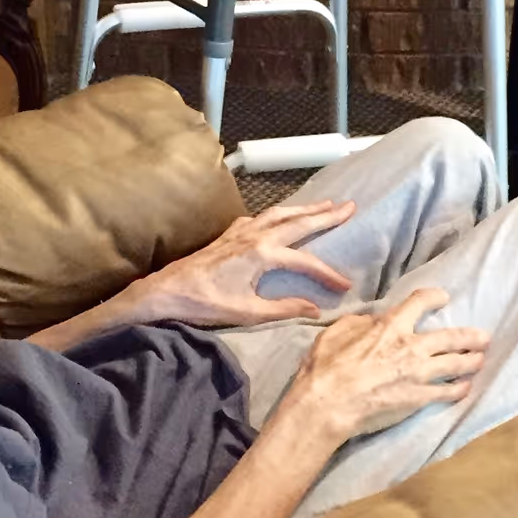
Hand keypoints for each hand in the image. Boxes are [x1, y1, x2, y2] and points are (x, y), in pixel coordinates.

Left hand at [119, 200, 356, 329]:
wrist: (167, 291)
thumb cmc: (205, 304)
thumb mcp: (247, 313)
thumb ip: (283, 308)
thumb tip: (315, 309)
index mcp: (262, 255)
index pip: (306, 262)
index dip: (328, 273)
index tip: (345, 284)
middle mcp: (255, 236)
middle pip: (298, 221)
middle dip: (326, 215)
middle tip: (350, 206)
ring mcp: (241, 231)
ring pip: (279, 213)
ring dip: (304, 208)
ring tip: (324, 204)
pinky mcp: (228, 233)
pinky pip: (260, 216)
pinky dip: (277, 214)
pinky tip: (279, 217)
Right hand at [280, 289, 490, 442]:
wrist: (328, 405)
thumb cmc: (326, 367)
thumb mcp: (338, 332)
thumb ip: (361, 323)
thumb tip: (373, 321)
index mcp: (391, 326)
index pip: (420, 302)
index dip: (434, 297)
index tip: (443, 297)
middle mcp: (411, 347)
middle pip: (451, 337)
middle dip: (471, 336)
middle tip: (484, 337)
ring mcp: (419, 374)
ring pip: (456, 364)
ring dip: (472, 360)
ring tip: (481, 359)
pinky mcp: (419, 399)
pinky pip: (447, 392)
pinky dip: (460, 389)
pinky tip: (466, 387)